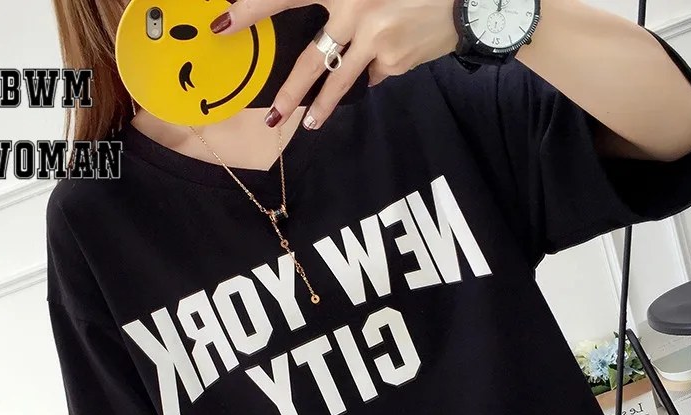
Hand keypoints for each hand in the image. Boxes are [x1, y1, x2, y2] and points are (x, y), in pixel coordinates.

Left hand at [211, 0, 459, 128]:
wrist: (466, 1)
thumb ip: (339, 3)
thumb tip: (319, 35)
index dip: (254, 8)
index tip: (224, 22)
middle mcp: (357, 10)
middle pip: (310, 60)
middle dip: (289, 93)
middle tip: (270, 118)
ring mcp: (376, 41)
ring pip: (339, 83)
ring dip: (321, 107)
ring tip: (308, 125)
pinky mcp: (395, 62)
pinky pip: (371, 75)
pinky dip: (371, 71)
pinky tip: (385, 57)